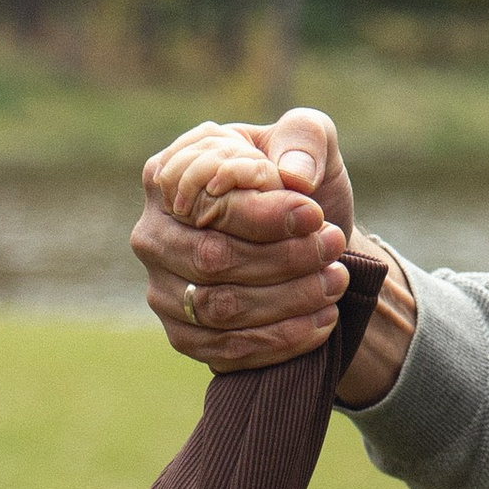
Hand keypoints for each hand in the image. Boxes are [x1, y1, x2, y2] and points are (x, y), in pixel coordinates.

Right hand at [134, 104, 414, 405]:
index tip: (315, 216)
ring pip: (219, 308)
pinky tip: (320, 321)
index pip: (206, 203)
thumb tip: (294, 177)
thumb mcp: (309, 141)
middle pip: (211, 259)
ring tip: (334, 282)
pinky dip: (278, 340)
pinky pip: (224, 350)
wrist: (307, 244)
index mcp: (172, 174)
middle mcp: (153, 233)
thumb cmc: (299, 185)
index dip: (262, 214)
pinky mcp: (183, 335)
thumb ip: (304, 137)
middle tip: (332, 249)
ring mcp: (162, 289)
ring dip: (286, 300)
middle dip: (282, 259)